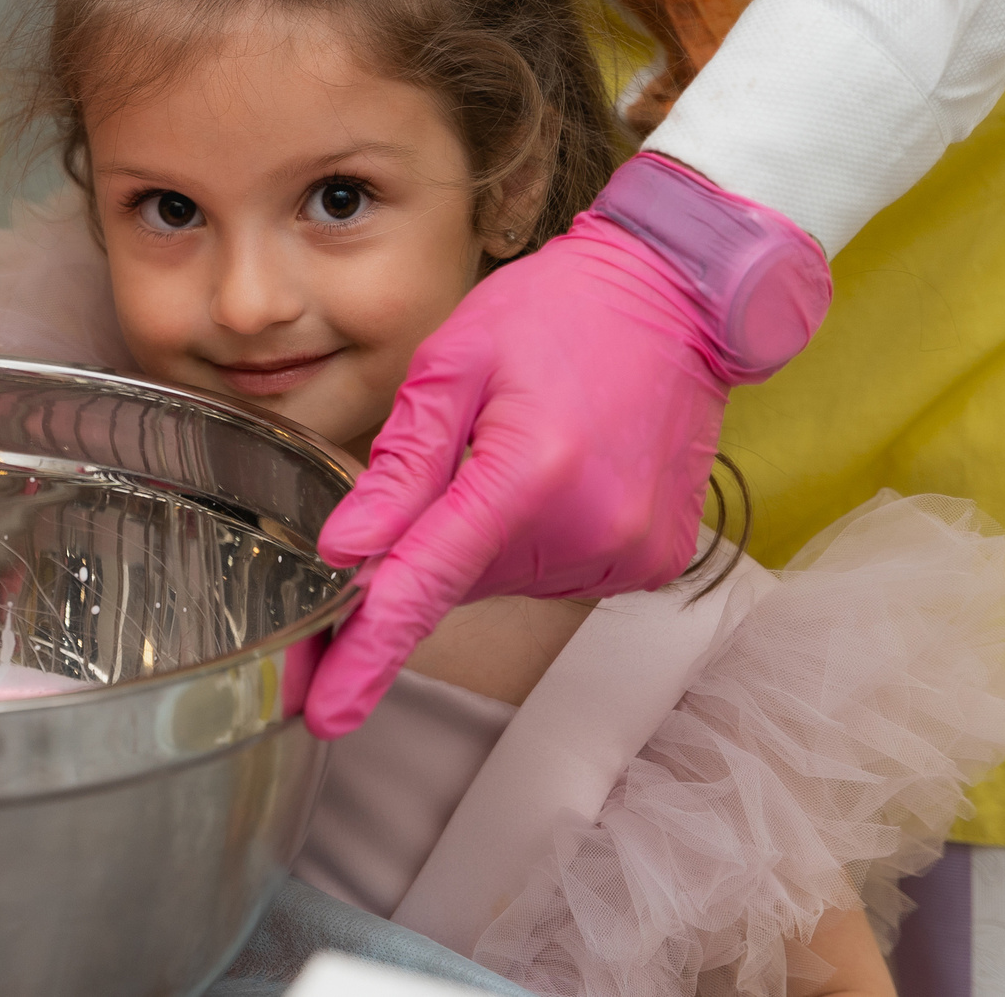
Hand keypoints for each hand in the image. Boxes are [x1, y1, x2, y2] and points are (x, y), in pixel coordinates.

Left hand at [304, 154, 828, 737]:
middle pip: (463, 581)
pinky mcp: (657, 560)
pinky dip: (537, 538)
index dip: (370, 651)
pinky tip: (558, 473)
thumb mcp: (455, 362)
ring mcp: (633, 550)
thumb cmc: (562, 310)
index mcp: (531, 471)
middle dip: (431, 548)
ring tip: (522, 448)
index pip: (429, 583)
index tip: (326, 709)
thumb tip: (347, 551)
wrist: (677, 295)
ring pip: (508, 580)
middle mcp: (592, 526)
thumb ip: (401, 464)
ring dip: (488, 537)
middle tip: (451, 467)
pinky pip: (560, 572)